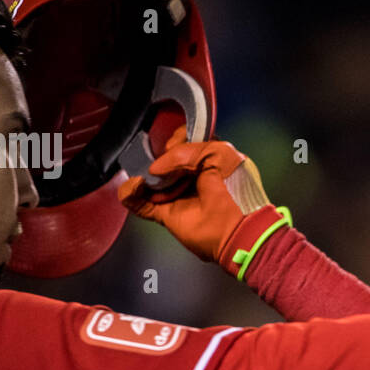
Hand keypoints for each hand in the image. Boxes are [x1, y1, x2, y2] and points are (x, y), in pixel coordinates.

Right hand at [118, 127, 274, 265]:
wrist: (240, 229)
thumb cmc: (238, 191)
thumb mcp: (220, 154)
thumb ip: (186, 150)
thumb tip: (156, 167)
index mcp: (208, 159)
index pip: (182, 141)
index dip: (175, 139)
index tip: (174, 144)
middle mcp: (191, 176)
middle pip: (162, 158)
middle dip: (158, 158)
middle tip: (165, 165)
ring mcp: (177, 195)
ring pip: (148, 179)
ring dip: (142, 175)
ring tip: (148, 177)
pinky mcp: (166, 214)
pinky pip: (139, 203)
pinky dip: (130, 194)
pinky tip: (134, 186)